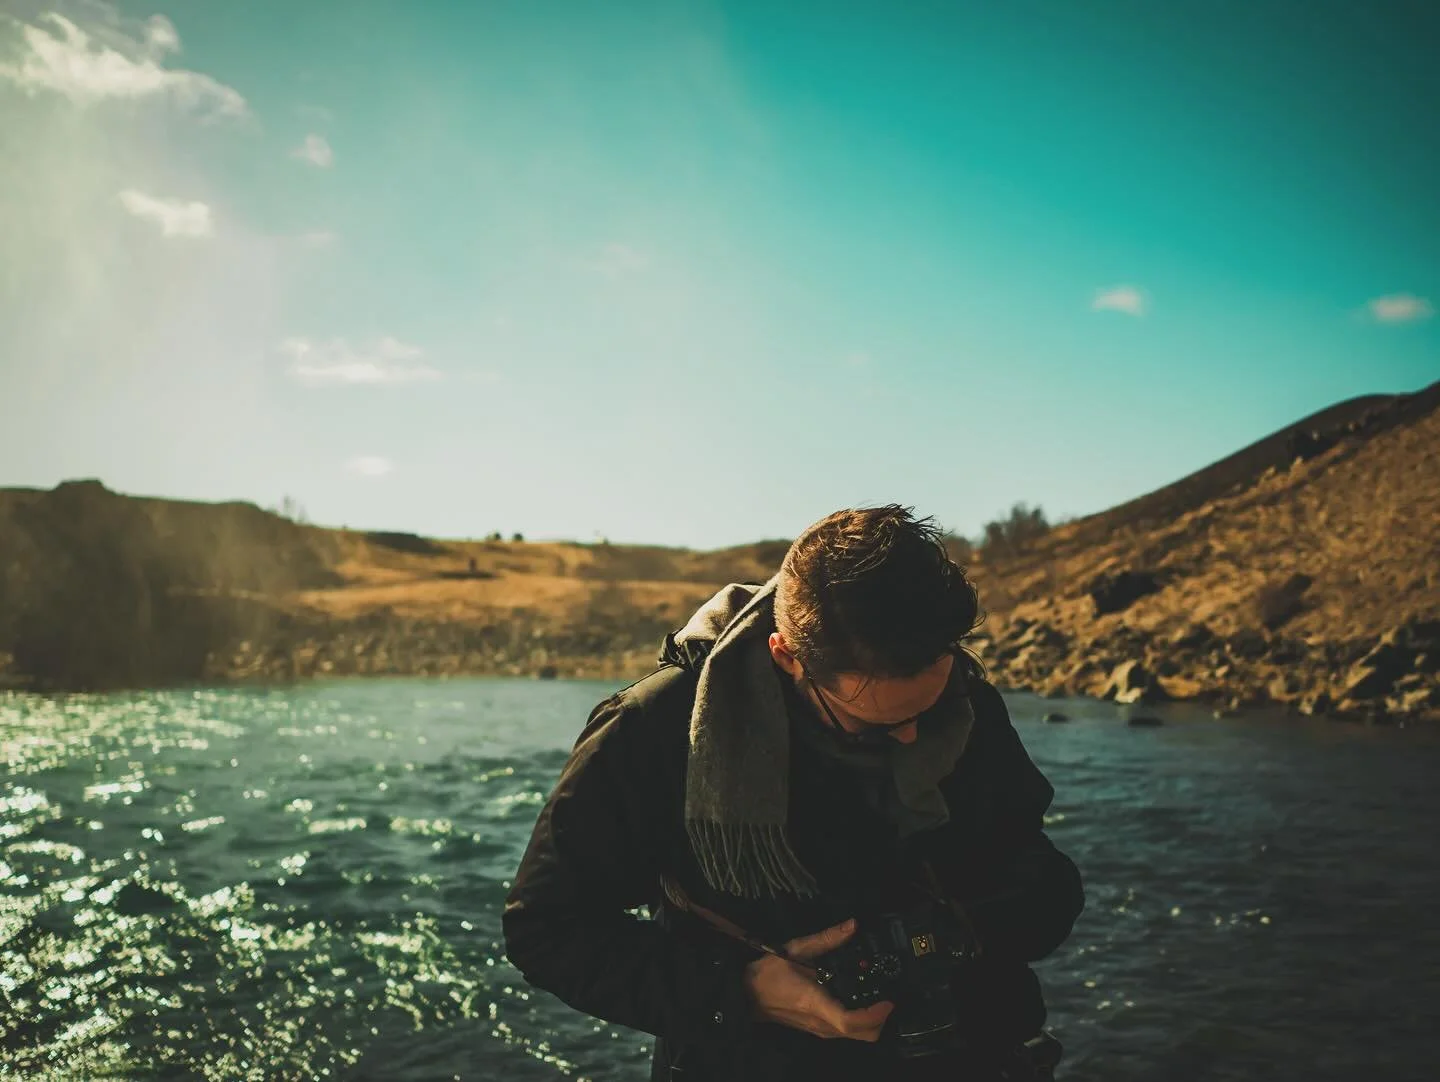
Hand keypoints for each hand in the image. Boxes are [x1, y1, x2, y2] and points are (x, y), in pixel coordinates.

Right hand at [743, 918, 893, 1041]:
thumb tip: (853, 925)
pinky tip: (859, 998)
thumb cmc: (768, 972)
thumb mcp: (795, 948)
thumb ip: (826, 939)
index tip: (889, 999)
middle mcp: (821, 1023)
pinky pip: (847, 1032)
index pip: (850, 1021)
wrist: (745, 994)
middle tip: (889, 994)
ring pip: (857, 1036)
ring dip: (873, 1021)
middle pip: (862, 1035)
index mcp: (815, 1003)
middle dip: (881, 1019)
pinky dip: (861, 1021)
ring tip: (877, 994)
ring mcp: (819, 1030)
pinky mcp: (818, 1029)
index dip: (874, 1014)